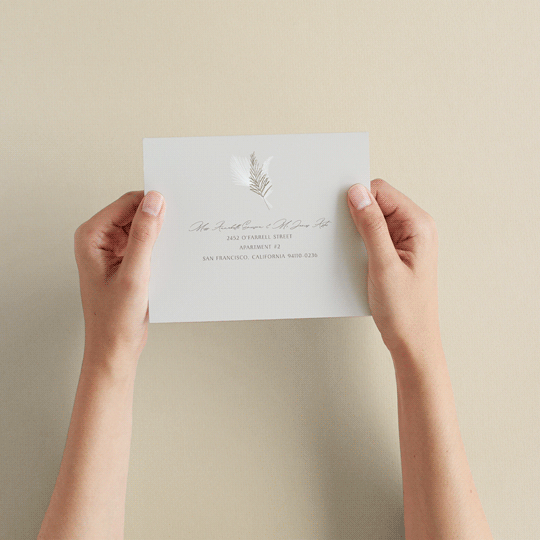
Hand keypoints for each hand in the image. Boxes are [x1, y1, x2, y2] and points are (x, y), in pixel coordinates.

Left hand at [74, 190, 164, 363]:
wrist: (115, 348)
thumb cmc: (114, 318)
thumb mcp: (134, 274)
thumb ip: (144, 236)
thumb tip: (155, 202)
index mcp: (92, 236)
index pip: (128, 203)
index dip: (153, 203)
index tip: (177, 205)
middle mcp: (100, 240)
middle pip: (136, 213)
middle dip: (158, 220)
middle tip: (180, 229)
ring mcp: (113, 251)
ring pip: (144, 229)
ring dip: (161, 236)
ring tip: (174, 249)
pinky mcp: (126, 262)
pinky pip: (146, 245)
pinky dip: (160, 249)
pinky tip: (170, 260)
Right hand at [347, 179, 440, 356]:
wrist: (412, 342)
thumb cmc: (404, 309)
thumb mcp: (383, 264)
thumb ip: (370, 226)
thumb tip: (356, 193)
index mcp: (418, 225)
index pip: (382, 192)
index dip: (358, 198)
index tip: (339, 212)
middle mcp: (415, 229)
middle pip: (377, 204)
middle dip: (356, 215)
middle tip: (342, 235)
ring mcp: (406, 242)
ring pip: (372, 221)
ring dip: (356, 231)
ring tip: (351, 253)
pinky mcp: (396, 254)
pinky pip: (373, 237)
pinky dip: (359, 243)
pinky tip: (353, 259)